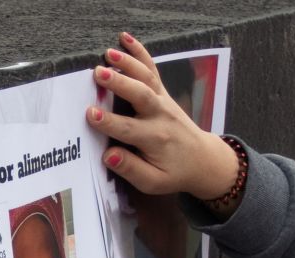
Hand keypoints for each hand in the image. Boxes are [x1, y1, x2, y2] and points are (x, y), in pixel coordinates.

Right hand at [90, 34, 241, 201]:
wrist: (203, 159)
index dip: (109, 122)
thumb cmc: (174, 172)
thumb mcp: (153, 182)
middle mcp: (160, 116)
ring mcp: (163, 101)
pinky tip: (125, 38)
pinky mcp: (163, 92)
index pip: (128, 129)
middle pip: (140, 96)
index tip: (91, 114)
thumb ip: (131, 169)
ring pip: (146, 78)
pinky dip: (140, 52)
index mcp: (155, 140)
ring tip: (108, 53)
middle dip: (119, 83)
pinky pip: (152, 69)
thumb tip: (108, 155)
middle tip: (98, 73)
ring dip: (128, 63)